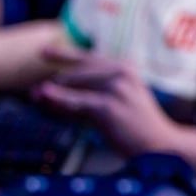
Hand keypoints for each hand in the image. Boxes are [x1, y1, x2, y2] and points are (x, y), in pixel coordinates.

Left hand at [33, 45, 181, 156]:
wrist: (160, 144)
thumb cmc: (137, 125)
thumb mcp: (118, 101)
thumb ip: (90, 92)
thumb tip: (49, 91)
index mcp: (126, 68)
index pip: (89, 57)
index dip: (65, 53)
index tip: (44, 51)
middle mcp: (122, 72)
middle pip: (78, 71)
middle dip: (56, 82)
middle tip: (36, 94)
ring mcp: (116, 88)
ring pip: (74, 84)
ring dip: (52, 92)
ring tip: (36, 97)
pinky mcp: (108, 106)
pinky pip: (76, 101)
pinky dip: (58, 99)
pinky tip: (43, 94)